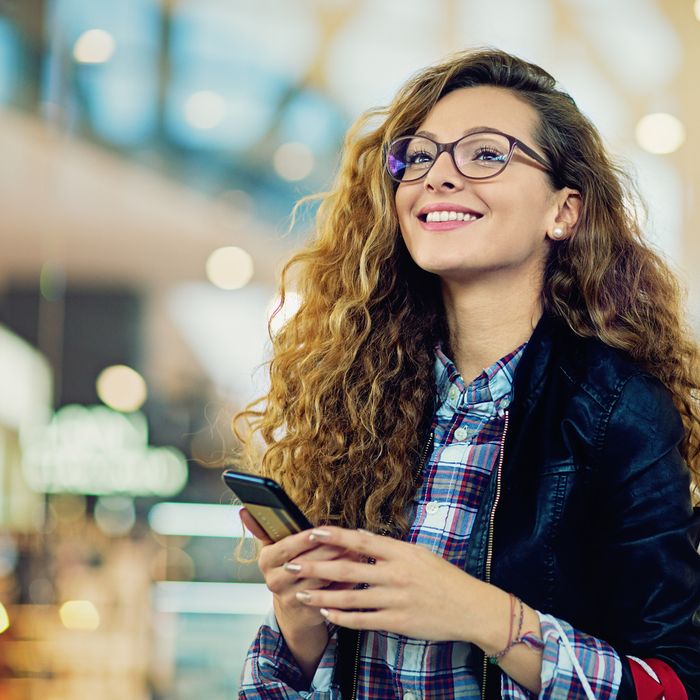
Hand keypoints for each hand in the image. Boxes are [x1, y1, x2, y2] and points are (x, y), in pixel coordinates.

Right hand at [239, 510, 358, 632]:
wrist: (293, 608)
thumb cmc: (286, 568)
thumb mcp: (273, 548)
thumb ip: (263, 528)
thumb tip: (244, 510)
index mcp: (266, 561)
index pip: (285, 548)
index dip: (302, 539)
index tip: (318, 531)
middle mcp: (275, 581)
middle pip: (305, 563)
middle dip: (329, 549)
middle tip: (347, 539)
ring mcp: (292, 598)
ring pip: (321, 579)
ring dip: (341, 564)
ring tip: (356, 551)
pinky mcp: (310, 610)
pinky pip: (332, 594)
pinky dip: (347, 581)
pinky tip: (357, 569)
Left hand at [287, 526, 507, 642]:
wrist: (470, 607)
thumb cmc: (444, 577)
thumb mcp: (419, 553)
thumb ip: (389, 548)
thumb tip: (361, 538)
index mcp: (400, 552)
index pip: (360, 541)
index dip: (333, 536)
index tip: (311, 532)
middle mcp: (395, 573)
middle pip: (347, 568)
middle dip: (316, 567)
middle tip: (292, 565)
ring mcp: (395, 599)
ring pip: (350, 597)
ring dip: (322, 596)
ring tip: (301, 594)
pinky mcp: (397, 622)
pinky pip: (363, 620)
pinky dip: (342, 617)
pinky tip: (327, 615)